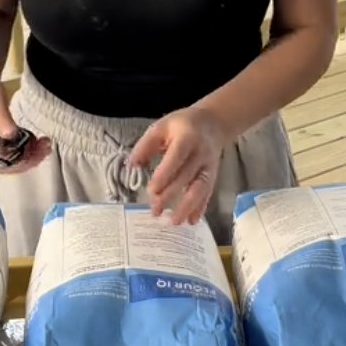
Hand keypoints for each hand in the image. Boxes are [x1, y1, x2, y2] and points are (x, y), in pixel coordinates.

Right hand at [0, 64, 50, 173]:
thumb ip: (0, 116)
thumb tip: (10, 135)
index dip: (13, 162)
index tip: (33, 153)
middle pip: (1, 165)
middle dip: (26, 159)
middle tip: (46, 146)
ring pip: (9, 161)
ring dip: (29, 155)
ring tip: (46, 143)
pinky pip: (10, 152)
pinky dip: (25, 148)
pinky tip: (39, 141)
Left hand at [129, 107, 224, 225]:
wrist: (213, 123)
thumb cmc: (181, 125)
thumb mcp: (162, 127)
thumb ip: (146, 145)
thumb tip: (132, 165)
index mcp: (187, 138)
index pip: (176, 158)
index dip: (165, 175)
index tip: (152, 191)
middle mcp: (200, 153)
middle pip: (186, 177)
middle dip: (170, 195)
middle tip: (155, 211)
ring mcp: (209, 166)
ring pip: (200, 188)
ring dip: (188, 207)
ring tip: (174, 222)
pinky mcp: (213, 175)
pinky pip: (208, 193)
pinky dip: (200, 208)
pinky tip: (192, 221)